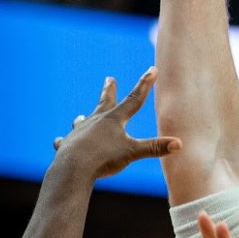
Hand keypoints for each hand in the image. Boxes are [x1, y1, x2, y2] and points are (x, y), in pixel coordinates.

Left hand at [52, 67, 180, 179]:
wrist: (72, 168)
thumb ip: (155, 148)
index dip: (146, 84)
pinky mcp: (66, 145)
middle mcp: (96, 121)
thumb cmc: (103, 158)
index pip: (135, 99)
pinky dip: (63, 141)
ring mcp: (79, 132)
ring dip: (85, 118)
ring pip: (83, 122)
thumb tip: (179, 144)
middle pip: (105, 102)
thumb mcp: (133, 152)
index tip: (152, 69)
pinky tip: (59, 141)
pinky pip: (64, 141)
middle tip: (108, 79)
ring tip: (82, 116)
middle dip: (109, 90)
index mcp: (114, 119)